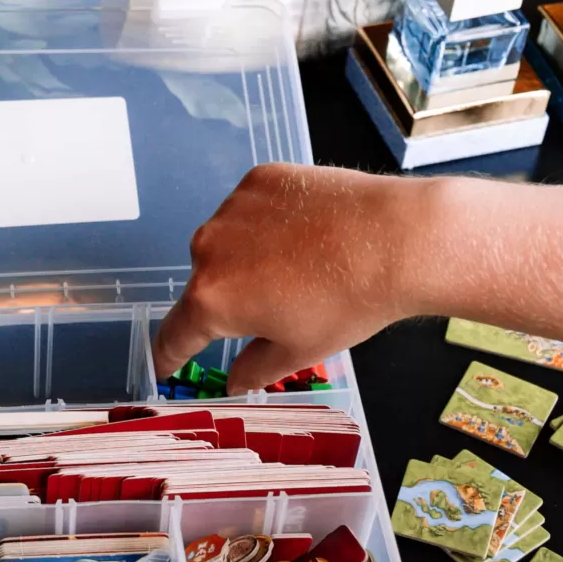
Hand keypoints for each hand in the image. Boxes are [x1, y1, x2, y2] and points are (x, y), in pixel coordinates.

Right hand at [154, 163, 428, 387]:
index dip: (169, 357)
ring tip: (301, 265)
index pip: (174, 336)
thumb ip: (253, 370)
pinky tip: (307, 231)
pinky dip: (269, 223)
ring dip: (248, 258)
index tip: (165, 367)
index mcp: (211, 300)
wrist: (397, 239)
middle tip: (276, 308)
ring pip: (227, 243)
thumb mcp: (299, 351)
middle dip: (230, 299)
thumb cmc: (347, 303)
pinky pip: (250, 209)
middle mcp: (207, 249)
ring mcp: (232, 208)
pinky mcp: (259, 180)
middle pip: (205, 284)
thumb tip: (233, 381)